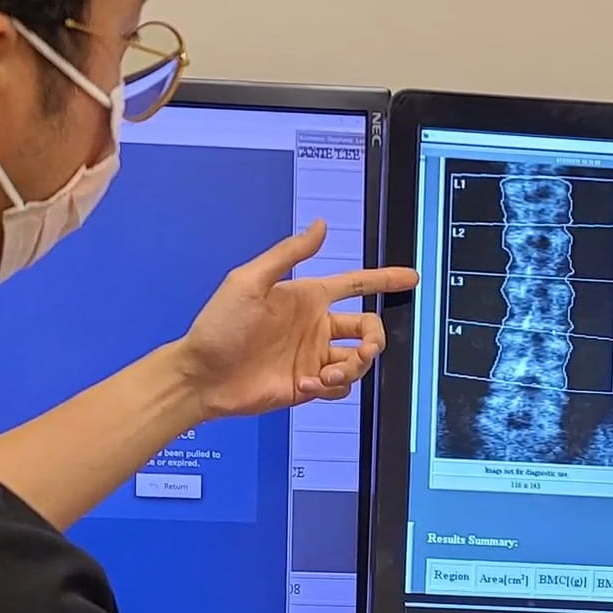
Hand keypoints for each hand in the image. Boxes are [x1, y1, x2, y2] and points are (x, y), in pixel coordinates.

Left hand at [173, 220, 418, 418]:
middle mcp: (315, 326)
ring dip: (352, 368)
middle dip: (375, 338)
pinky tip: (308, 385)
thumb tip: (321, 225)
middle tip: (366, 349)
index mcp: (306, 298)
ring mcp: (313, 357)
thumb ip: (289, 254)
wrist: (201, 376)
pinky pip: (340, 388)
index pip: (356, 284)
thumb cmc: (218, 326)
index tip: (411, 278)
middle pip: (368, 327)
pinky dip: (333, 388)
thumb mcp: (249, 281)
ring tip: (326, 375)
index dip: (385, 279)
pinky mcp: (308, 386)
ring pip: (358, 361)